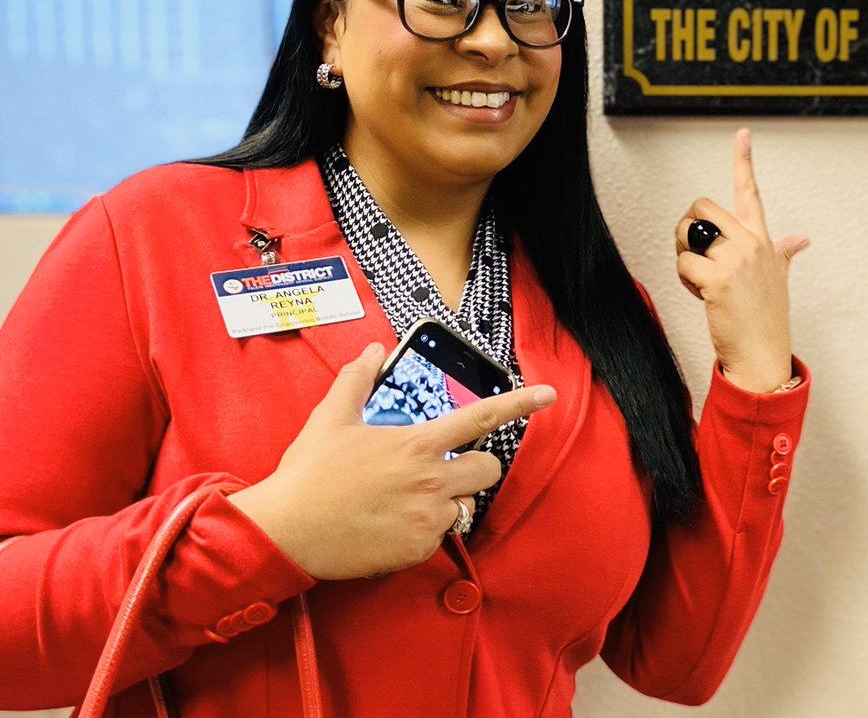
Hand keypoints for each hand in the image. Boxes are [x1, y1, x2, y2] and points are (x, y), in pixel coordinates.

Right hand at [228, 344, 556, 579]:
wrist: (286, 531)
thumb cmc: (309, 472)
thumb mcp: (331, 417)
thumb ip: (357, 380)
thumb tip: (372, 350)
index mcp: (418, 444)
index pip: (481, 417)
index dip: (519, 403)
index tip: (548, 394)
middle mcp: (432, 481)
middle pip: (488, 469)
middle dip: (474, 467)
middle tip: (442, 469)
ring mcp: (427, 519)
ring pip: (464, 506)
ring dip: (448, 501)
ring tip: (408, 498)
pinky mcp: (416, 551)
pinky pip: (438, 537)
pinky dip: (423, 530)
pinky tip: (391, 524)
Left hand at [675, 128, 808, 393]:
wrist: (763, 356)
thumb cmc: (767, 320)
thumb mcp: (779, 280)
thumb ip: (786, 254)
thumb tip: (802, 239)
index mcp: (763, 240)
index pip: (751, 192)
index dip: (744, 160)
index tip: (742, 134)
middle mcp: (751, 244)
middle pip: (702, 208)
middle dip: (688, 229)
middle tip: (695, 256)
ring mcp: (735, 260)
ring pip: (688, 234)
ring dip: (683, 255)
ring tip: (702, 280)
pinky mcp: (717, 278)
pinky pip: (684, 264)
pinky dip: (685, 280)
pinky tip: (701, 295)